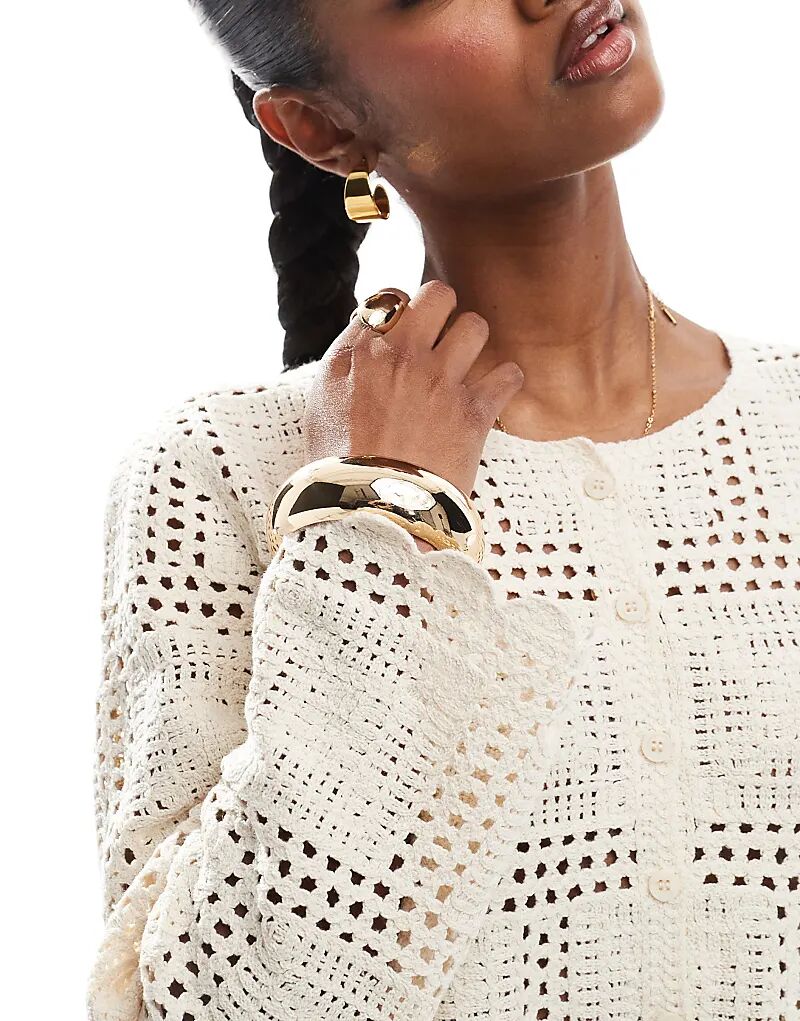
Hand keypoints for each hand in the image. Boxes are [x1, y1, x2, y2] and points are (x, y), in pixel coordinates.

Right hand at [303, 280, 522, 497]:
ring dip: (472, 343)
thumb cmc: (339, 464)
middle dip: (442, 310)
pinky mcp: (475, 412)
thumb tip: (365, 333)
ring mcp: (442, 381)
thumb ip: (346, 361)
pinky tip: (493, 393)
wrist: (371, 511)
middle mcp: (403, 355)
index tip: (405, 329)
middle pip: (439, 294)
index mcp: (361, 351)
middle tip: (439, 335)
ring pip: (476, 326)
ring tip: (464, 366)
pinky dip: (505, 382)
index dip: (402, 310)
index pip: (391, 296)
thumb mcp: (321, 403)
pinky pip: (509, 374)